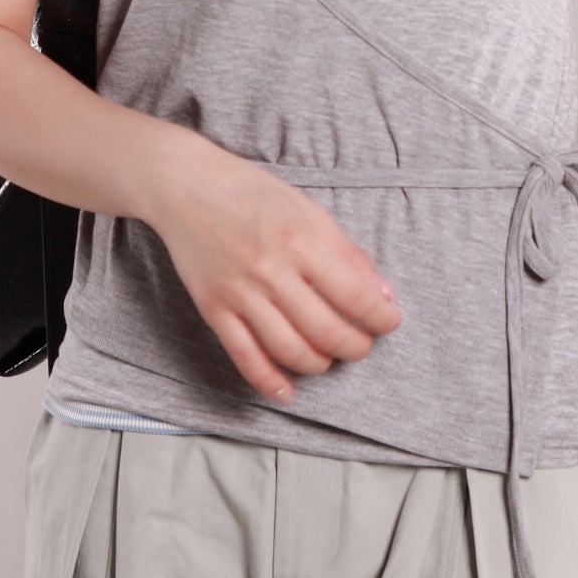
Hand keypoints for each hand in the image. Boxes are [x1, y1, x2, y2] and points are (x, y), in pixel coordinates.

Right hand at [137, 123, 402, 404]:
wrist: (186, 186)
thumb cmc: (252, 192)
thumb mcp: (308, 210)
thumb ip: (347, 253)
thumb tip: (383, 293)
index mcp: (301, 241)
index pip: (354, 297)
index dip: (381, 318)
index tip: (390, 321)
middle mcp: (271, 271)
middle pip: (326, 332)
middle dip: (355, 347)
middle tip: (363, 344)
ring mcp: (240, 294)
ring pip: (290, 351)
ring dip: (320, 364)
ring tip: (330, 357)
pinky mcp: (214, 310)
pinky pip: (245, 357)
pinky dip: (270, 381)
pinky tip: (288, 391)